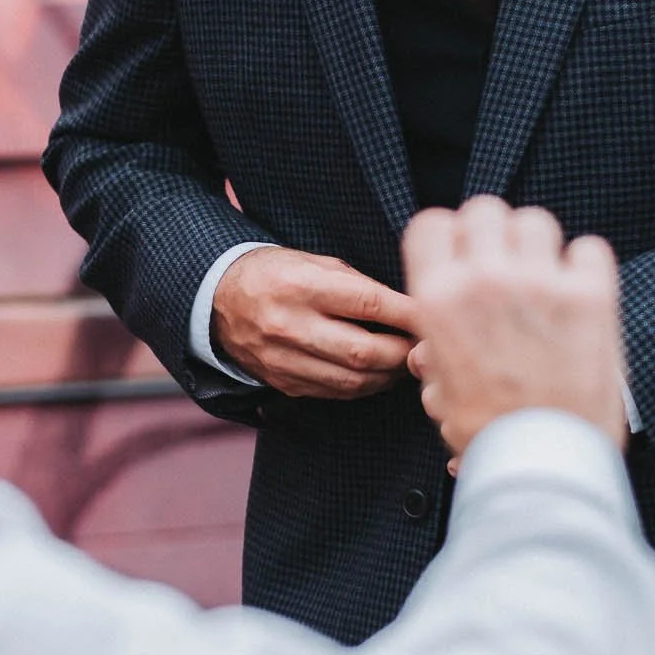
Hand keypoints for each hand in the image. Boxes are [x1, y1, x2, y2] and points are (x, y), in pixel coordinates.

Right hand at [212, 247, 418, 398]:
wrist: (219, 300)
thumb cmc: (277, 273)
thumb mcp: (314, 262)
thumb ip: (359, 285)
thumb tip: (409, 309)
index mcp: (301, 286)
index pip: (369, 304)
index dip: (409, 314)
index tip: (434, 317)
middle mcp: (289, 325)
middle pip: (364, 352)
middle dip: (403, 353)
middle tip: (425, 347)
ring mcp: (283, 360)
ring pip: (352, 381)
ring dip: (387, 375)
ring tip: (403, 362)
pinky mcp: (282, 382)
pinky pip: (334, 393)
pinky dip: (362, 386)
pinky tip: (375, 374)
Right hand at [402, 197, 626, 460]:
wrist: (545, 465)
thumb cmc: (490, 435)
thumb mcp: (441, 391)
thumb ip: (435, 352)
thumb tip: (431, 346)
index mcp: (438, 299)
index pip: (430, 224)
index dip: (446, 236)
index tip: (459, 252)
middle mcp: (485, 279)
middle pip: (484, 210)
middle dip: (491, 232)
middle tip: (503, 262)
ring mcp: (540, 282)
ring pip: (535, 221)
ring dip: (537, 244)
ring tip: (543, 277)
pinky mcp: (591, 295)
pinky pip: (589, 247)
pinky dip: (585, 264)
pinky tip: (580, 291)